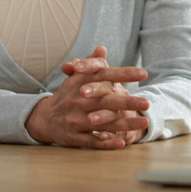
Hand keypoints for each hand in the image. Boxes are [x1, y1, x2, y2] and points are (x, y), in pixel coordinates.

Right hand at [24, 45, 149, 148]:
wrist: (44, 118)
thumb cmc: (66, 96)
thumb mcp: (75, 78)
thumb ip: (90, 64)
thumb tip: (102, 49)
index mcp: (79, 83)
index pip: (103, 75)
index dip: (123, 74)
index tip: (143, 72)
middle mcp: (77, 101)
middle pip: (104, 101)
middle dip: (127, 102)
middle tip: (146, 102)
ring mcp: (75, 119)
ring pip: (102, 122)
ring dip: (124, 124)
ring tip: (144, 122)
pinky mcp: (74, 136)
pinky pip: (92, 141)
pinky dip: (107, 142)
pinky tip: (122, 142)